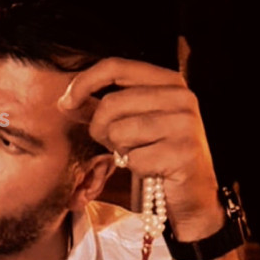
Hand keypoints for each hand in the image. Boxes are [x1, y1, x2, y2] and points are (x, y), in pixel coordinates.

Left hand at [60, 57, 222, 239]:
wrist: (193, 193)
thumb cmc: (156, 153)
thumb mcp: (134, 120)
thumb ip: (103, 106)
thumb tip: (66, 102)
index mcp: (169, 81)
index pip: (116, 66)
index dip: (84, 82)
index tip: (66, 102)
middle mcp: (181, 97)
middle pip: (111, 103)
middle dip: (99, 128)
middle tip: (113, 144)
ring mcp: (185, 125)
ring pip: (119, 132)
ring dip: (119, 149)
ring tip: (137, 154)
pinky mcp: (183, 154)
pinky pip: (133, 159)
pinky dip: (134, 168)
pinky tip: (151, 169)